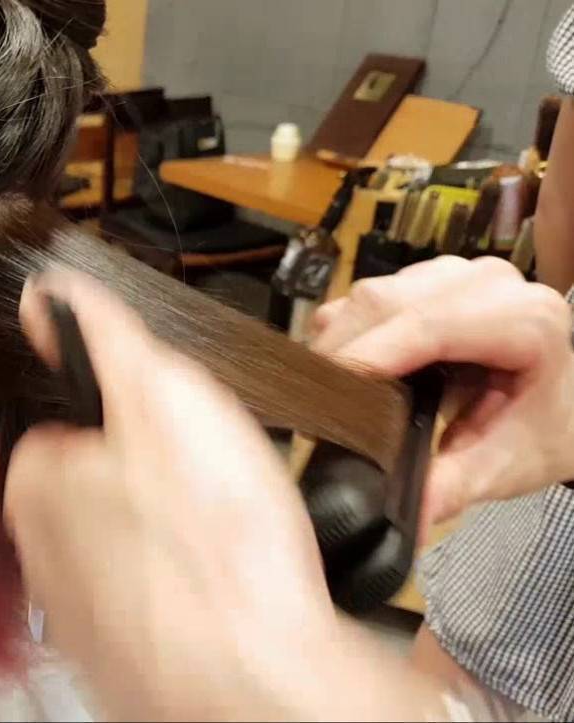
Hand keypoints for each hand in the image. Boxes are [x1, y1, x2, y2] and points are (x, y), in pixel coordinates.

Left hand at [4, 270, 340, 719]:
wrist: (259, 681)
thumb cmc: (215, 549)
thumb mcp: (163, 395)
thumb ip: (100, 335)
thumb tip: (47, 293)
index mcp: (35, 479)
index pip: (68, 425)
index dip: (129, 419)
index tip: (168, 429)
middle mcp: (40, 550)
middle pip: (97, 487)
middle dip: (148, 479)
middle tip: (207, 488)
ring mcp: (79, 610)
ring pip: (130, 547)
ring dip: (172, 537)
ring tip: (225, 538)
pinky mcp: (123, 656)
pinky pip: (155, 602)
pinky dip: (187, 591)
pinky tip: (224, 588)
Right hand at [313, 256, 573, 522]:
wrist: (561, 404)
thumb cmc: (539, 429)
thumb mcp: (504, 466)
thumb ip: (453, 486)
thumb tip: (404, 516)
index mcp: (526, 321)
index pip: (430, 326)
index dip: (369, 355)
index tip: (323, 399)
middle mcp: (491, 282)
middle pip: (388, 302)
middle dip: (341, 352)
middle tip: (313, 409)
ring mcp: (457, 273)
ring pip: (371, 295)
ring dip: (339, 341)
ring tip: (330, 394)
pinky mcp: (428, 277)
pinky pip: (368, 296)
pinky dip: (348, 331)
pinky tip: (353, 371)